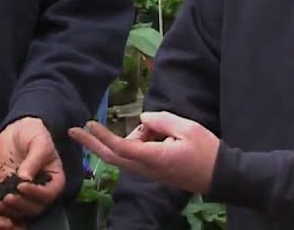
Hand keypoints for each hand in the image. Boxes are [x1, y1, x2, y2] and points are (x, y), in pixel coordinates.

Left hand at [0, 117, 65, 218]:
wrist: (17, 130)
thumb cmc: (34, 133)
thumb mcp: (39, 142)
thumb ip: (34, 160)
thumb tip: (25, 179)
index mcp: (54, 180)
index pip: (49, 194)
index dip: (36, 193)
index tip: (22, 186)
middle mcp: (41, 190)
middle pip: (35, 207)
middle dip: (22, 205)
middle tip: (9, 197)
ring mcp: (24, 193)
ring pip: (20, 211)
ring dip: (10, 210)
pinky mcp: (8, 191)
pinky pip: (6, 205)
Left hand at [68, 111, 217, 194]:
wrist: (220, 175)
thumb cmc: (206, 151)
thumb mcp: (187, 128)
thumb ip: (162, 120)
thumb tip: (143, 118)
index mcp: (154, 158)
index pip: (121, 148)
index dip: (103, 136)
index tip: (88, 124)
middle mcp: (146, 168)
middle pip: (113, 157)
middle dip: (92, 144)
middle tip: (73, 130)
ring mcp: (149, 172)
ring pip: (125, 154)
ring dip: (128, 137)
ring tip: (158, 127)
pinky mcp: (153, 171)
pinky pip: (135, 156)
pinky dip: (134, 142)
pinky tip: (151, 132)